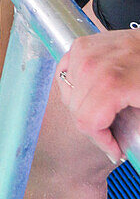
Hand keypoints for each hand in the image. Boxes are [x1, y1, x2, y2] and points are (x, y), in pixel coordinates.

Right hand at [56, 29, 139, 161]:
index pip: (86, 121)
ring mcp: (83, 52)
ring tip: (107, 109)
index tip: (116, 149)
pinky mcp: (80, 46)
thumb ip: (134, 131)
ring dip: (84, 106)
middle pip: (75, 109)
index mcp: (110, 83)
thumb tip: (117, 153)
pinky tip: (94, 92)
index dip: (102, 141)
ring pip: (68, 94)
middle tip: (114, 132)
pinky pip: (65, 74)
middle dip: (95, 126)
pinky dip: (76, 87)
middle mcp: (91, 65)